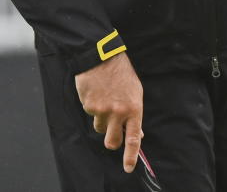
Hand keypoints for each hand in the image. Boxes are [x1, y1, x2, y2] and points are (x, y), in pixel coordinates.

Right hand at [75, 52, 143, 172]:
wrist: (102, 58)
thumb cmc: (122, 75)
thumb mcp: (135, 92)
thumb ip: (134, 114)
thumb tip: (138, 134)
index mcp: (134, 108)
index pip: (133, 138)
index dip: (131, 155)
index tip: (129, 168)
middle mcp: (118, 112)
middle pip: (112, 142)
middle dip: (112, 141)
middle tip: (113, 131)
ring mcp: (102, 110)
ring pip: (100, 128)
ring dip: (102, 120)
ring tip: (106, 100)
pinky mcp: (89, 107)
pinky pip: (91, 115)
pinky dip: (94, 108)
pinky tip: (98, 94)